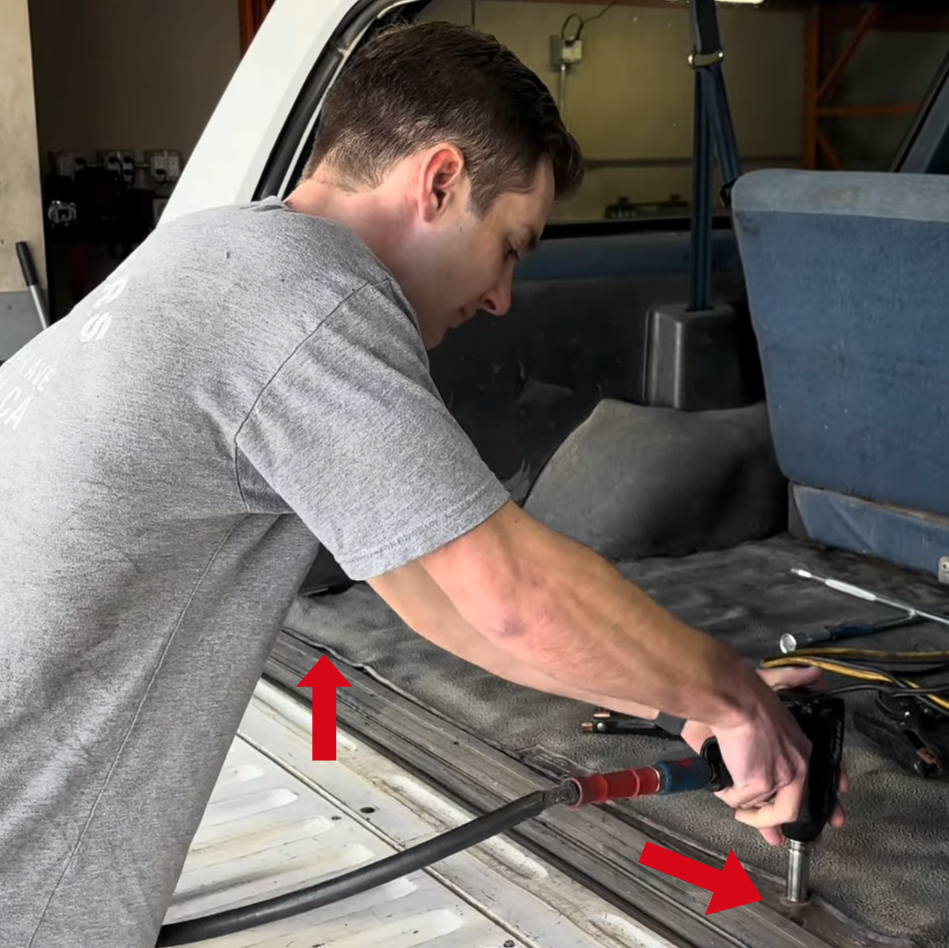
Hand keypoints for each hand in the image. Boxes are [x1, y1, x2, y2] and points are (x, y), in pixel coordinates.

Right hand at [680, 666, 848, 845]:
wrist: (731, 697)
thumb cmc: (746, 690)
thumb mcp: (778, 681)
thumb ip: (796, 678)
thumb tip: (815, 674)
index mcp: (801, 744)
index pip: (824, 776)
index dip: (828, 795)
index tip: (834, 813)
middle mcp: (798, 765)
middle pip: (795, 806)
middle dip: (782, 826)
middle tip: (777, 839)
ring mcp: (780, 778)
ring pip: (766, 809)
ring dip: (750, 814)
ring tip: (739, 814)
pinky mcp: (758, 785)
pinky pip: (740, 802)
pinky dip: (729, 797)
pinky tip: (723, 790)